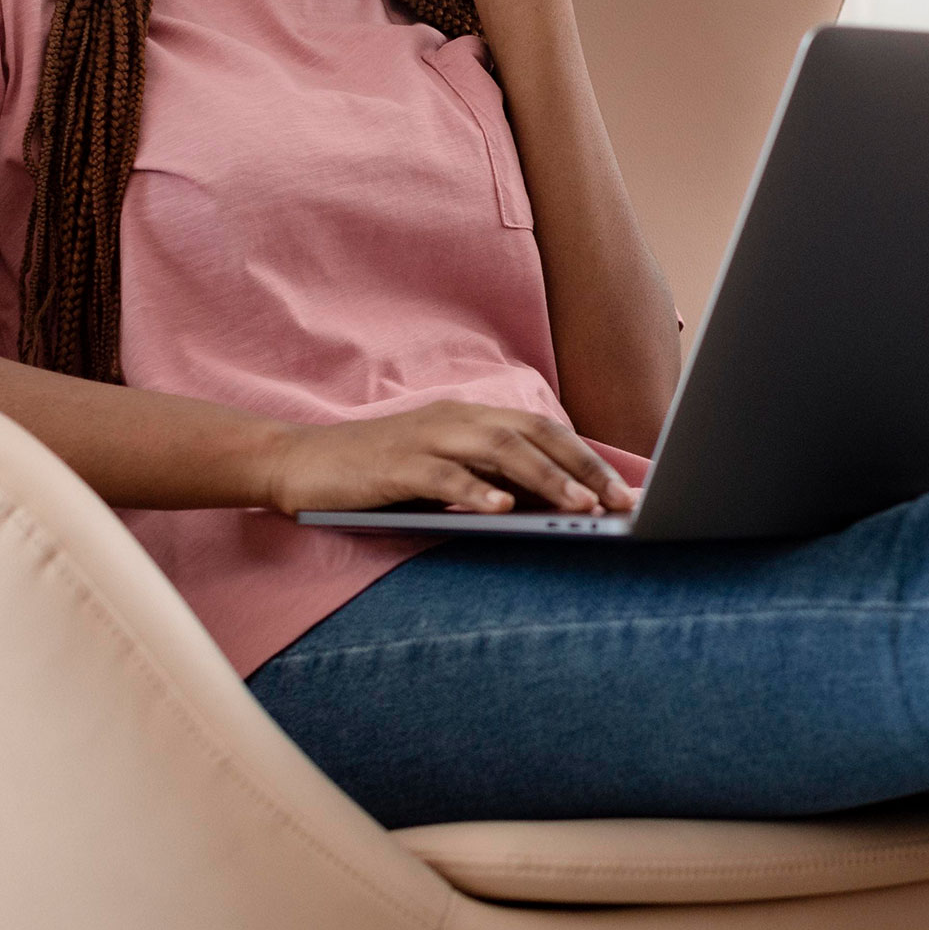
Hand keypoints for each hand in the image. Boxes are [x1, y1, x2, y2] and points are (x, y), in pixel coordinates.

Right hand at [264, 399, 637, 518]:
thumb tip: (550, 511)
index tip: (626, 490)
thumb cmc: (379, 475)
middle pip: (533, 436)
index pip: (544, 432)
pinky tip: (504, 510)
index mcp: (473, 418)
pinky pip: (444, 476)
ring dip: (545, 478)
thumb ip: (491, 482)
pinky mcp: (396, 464)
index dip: (588, 458)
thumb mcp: (444, 476)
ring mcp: (427, 438)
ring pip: (499, 451)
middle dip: (582, 468)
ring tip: (581, 507)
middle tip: (620, 502)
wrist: (301, 463)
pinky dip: (477, 491)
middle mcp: (457, 419)